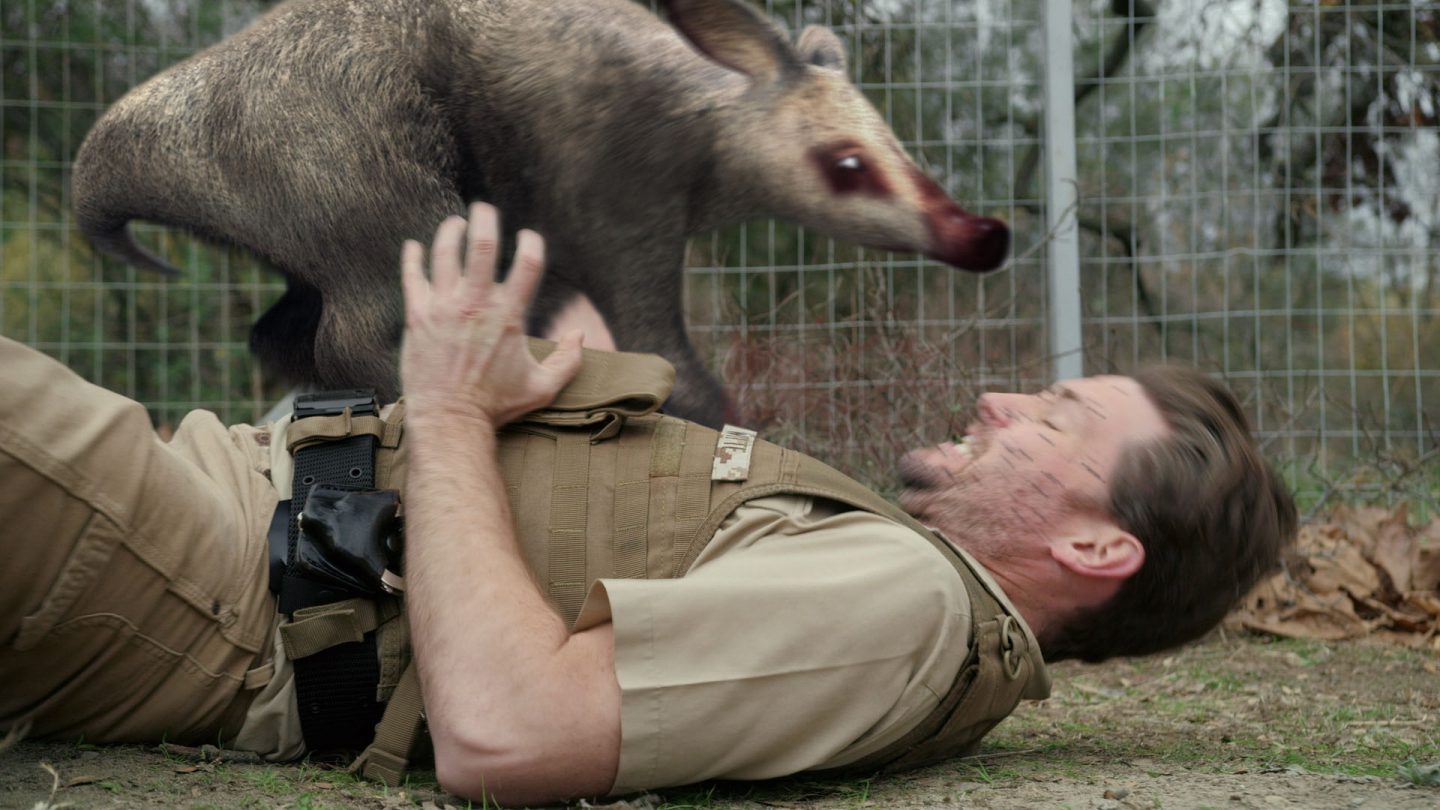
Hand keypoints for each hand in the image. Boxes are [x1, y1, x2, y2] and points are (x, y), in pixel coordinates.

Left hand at [399, 202, 582, 428]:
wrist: (450, 419)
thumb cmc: (496, 405)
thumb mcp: (542, 387)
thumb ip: (567, 360)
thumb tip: (580, 335)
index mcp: (509, 315)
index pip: (528, 263)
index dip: (532, 242)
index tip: (529, 236)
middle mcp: (476, 304)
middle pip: (483, 245)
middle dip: (485, 219)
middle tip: (484, 209)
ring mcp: (443, 307)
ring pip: (445, 253)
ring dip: (450, 232)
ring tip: (455, 224)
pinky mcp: (417, 315)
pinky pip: (412, 275)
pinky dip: (413, 256)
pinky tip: (415, 246)